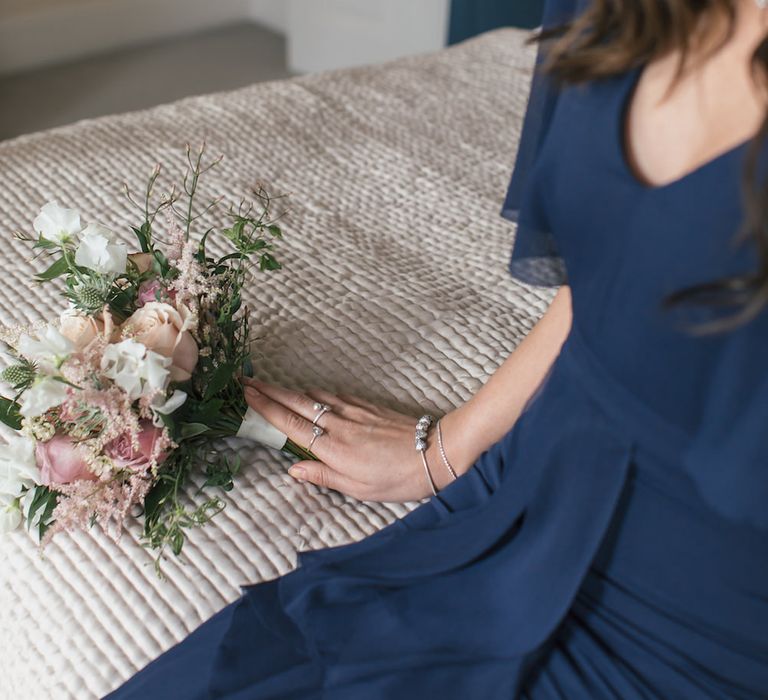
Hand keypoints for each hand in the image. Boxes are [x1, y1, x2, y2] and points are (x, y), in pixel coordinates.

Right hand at [241, 378, 475, 501]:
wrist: (435, 452)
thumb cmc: (399, 478)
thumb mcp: (360, 489)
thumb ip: (324, 476)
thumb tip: (294, 469)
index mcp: (333, 449)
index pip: (290, 425)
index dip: (266, 409)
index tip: (246, 395)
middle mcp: (339, 425)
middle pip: (297, 404)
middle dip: (269, 392)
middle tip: (246, 382)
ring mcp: (354, 412)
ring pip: (315, 397)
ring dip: (290, 391)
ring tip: (271, 387)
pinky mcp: (368, 406)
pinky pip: (335, 396)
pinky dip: (317, 392)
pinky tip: (312, 393)